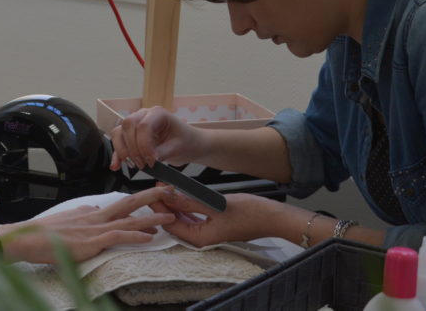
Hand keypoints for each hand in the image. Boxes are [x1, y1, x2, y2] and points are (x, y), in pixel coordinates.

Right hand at [0, 187, 175, 263]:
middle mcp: (98, 217)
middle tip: (171, 191)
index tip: (156, 196)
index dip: (141, 200)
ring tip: (171, 217)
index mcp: (93, 213)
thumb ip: (84, 214)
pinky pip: (118, 237)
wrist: (28, 238)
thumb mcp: (68, 218)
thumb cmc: (44, 232)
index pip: (122, 204)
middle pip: (130, 203)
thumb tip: (96, 210)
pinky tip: (149, 238)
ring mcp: (96, 229)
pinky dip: (135, 236)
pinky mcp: (91, 242)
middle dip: (152, 197)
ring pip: (130, 220)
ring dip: (152, 218)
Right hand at [108, 106, 201, 170]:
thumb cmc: (186, 141)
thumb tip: (148, 159)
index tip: (151, 160)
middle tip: (143, 164)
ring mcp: (136, 124)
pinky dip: (117, 154)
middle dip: (133, 148)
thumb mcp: (178, 148)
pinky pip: (119, 142)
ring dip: (123, 150)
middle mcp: (144, 115)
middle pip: (128, 125)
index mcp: (158, 114)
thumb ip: (162, 152)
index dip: (144, 145)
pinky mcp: (132, 135)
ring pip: (119, 132)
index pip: (143, 125)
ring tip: (134, 165)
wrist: (187, 145)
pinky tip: (116, 165)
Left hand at [150, 189, 285, 246]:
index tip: (153, 191)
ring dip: (175, 205)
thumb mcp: (215, 204)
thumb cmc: (249, 212)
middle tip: (159, 187)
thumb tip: (168, 197)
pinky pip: (194, 217)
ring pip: (183, 219)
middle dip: (165, 205)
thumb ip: (190, 202)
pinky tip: (181, 195)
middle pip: (175, 222)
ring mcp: (208, 232)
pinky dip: (186, 207)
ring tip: (167, 188)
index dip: (159, 208)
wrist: (272, 217)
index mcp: (200, 238)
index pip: (170, 224)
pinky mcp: (214, 224)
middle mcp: (202, 238)